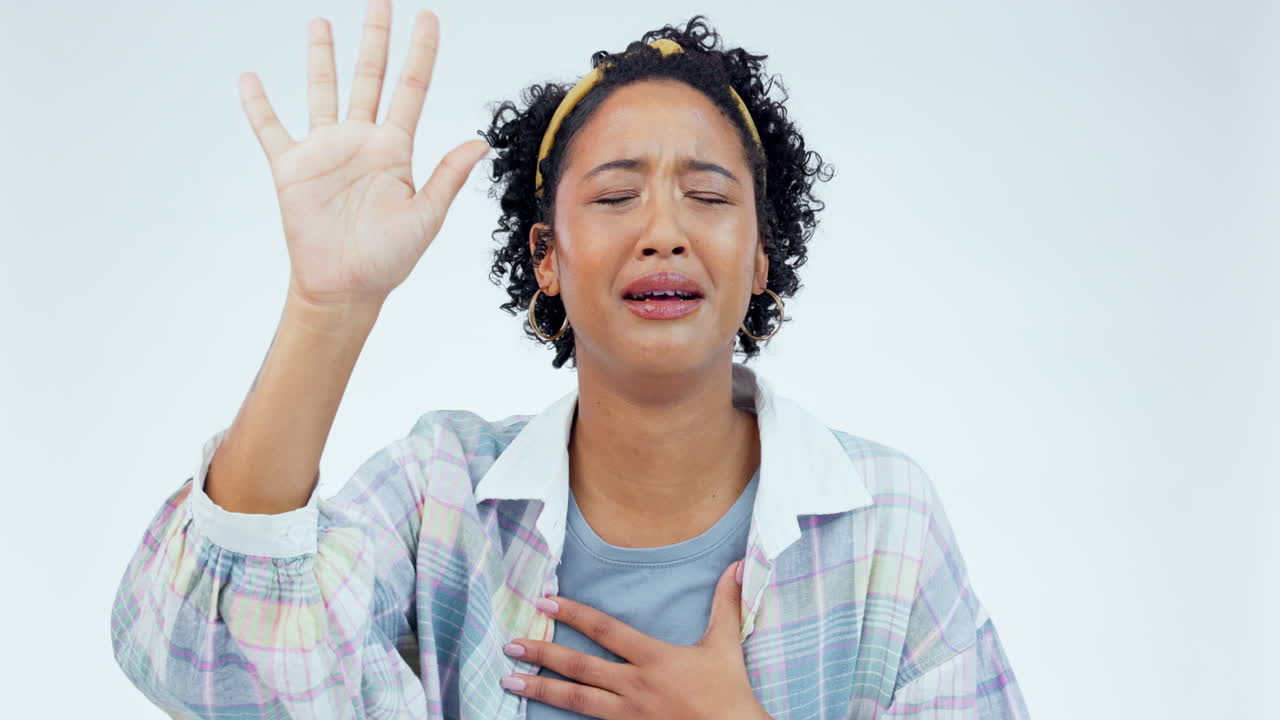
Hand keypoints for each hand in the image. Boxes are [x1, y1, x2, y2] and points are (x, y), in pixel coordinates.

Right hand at [237, 0, 489, 309]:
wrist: (345, 288)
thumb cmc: (388, 259)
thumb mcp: (426, 216)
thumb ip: (448, 176)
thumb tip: (481, 143)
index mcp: (395, 149)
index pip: (411, 88)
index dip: (420, 52)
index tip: (428, 17)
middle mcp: (361, 141)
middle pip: (369, 77)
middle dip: (375, 39)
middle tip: (380, 1)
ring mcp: (325, 151)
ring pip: (323, 91)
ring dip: (322, 58)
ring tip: (321, 24)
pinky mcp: (292, 168)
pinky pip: (271, 129)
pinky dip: (258, 105)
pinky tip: (249, 79)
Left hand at [499, 559, 769, 719]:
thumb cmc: (729, 694)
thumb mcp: (726, 645)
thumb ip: (726, 603)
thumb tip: (739, 565)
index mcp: (654, 658)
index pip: (605, 629)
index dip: (573, 614)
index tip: (544, 603)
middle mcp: (634, 685)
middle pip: (579, 667)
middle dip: (541, 654)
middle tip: (510, 646)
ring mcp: (628, 714)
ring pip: (575, 700)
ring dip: (540, 688)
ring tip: (510, 680)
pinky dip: (564, 717)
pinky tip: (540, 712)